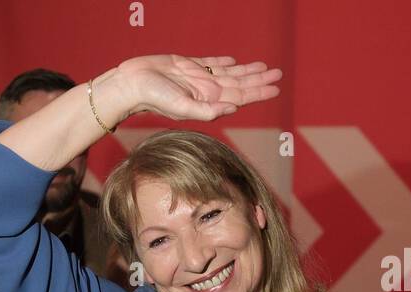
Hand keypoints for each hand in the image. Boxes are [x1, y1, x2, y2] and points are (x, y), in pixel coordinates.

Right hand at [111, 54, 281, 122]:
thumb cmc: (153, 98)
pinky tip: (233, 61)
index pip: (239, 96)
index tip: (275, 88)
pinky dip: (223, 62)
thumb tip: (231, 109)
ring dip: (247, 71)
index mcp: (207, 100)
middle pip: (239, 84)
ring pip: (229, 73)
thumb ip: (205, 110)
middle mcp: (205, 90)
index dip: (258, 92)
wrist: (132, 84)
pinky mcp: (187, 65)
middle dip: (259, 80)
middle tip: (279, 74)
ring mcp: (198, 78)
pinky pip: (210, 64)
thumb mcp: (181, 107)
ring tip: (264, 67)